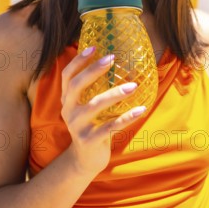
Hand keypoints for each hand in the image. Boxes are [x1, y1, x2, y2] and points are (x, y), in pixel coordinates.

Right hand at [61, 46, 146, 176]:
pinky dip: (127, 118)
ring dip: (115, 94)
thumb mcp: (87, 107)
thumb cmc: (92, 125)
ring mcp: (77, 126)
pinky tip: (141, 109)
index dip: (78, 61)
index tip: (94, 47)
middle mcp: (68, 110)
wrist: (85, 160)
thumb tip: (115, 63)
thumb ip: (93, 89)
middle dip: (94, 70)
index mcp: (67, 99)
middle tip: (112, 58)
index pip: (67, 75)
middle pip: (76, 86)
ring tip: (134, 86)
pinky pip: (110, 126)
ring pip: (95, 105)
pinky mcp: (90, 140)